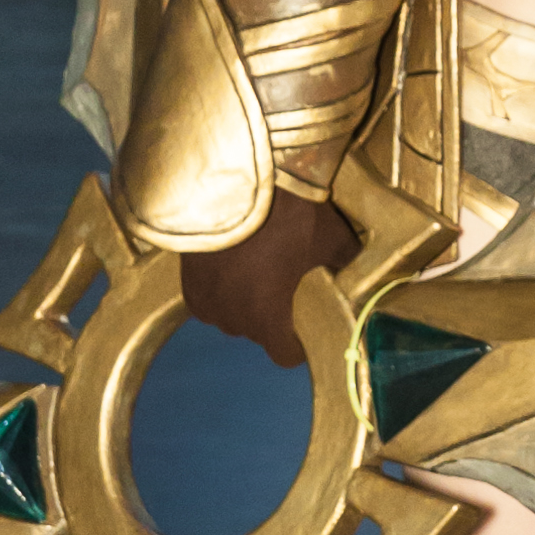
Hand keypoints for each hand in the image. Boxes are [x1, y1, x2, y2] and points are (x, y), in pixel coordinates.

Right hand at [181, 190, 355, 367]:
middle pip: (257, 333)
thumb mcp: (328, 236)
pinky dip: (218, 291)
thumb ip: (343, 260)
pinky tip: (229, 269)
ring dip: (242, 305)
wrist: (231, 179)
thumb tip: (350, 267)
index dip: (298, 347)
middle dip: (271, 318)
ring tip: (254, 275)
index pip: (284, 355)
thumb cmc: (284, 215)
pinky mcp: (184, 281)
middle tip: (282, 289)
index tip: (304, 333)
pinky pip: (206, 301)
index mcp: (268, 317)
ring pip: (229, 317)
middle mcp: (232, 318)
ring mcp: (204, 301)